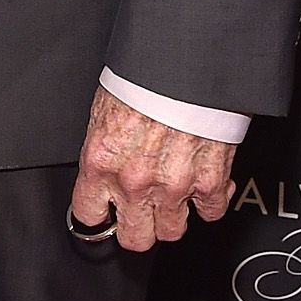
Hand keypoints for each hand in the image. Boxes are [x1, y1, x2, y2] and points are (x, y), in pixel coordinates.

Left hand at [70, 89, 236, 253]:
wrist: (186, 61)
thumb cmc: (144, 76)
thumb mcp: (106, 111)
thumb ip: (106, 149)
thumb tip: (108, 164)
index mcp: (102, 162)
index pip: (89, 215)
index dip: (101, 213)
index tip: (107, 211)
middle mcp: (134, 181)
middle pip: (135, 238)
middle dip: (139, 226)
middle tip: (144, 211)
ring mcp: (173, 185)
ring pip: (173, 231)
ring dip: (175, 215)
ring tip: (175, 195)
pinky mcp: (210, 181)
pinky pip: (211, 212)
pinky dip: (210, 201)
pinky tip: (204, 184)